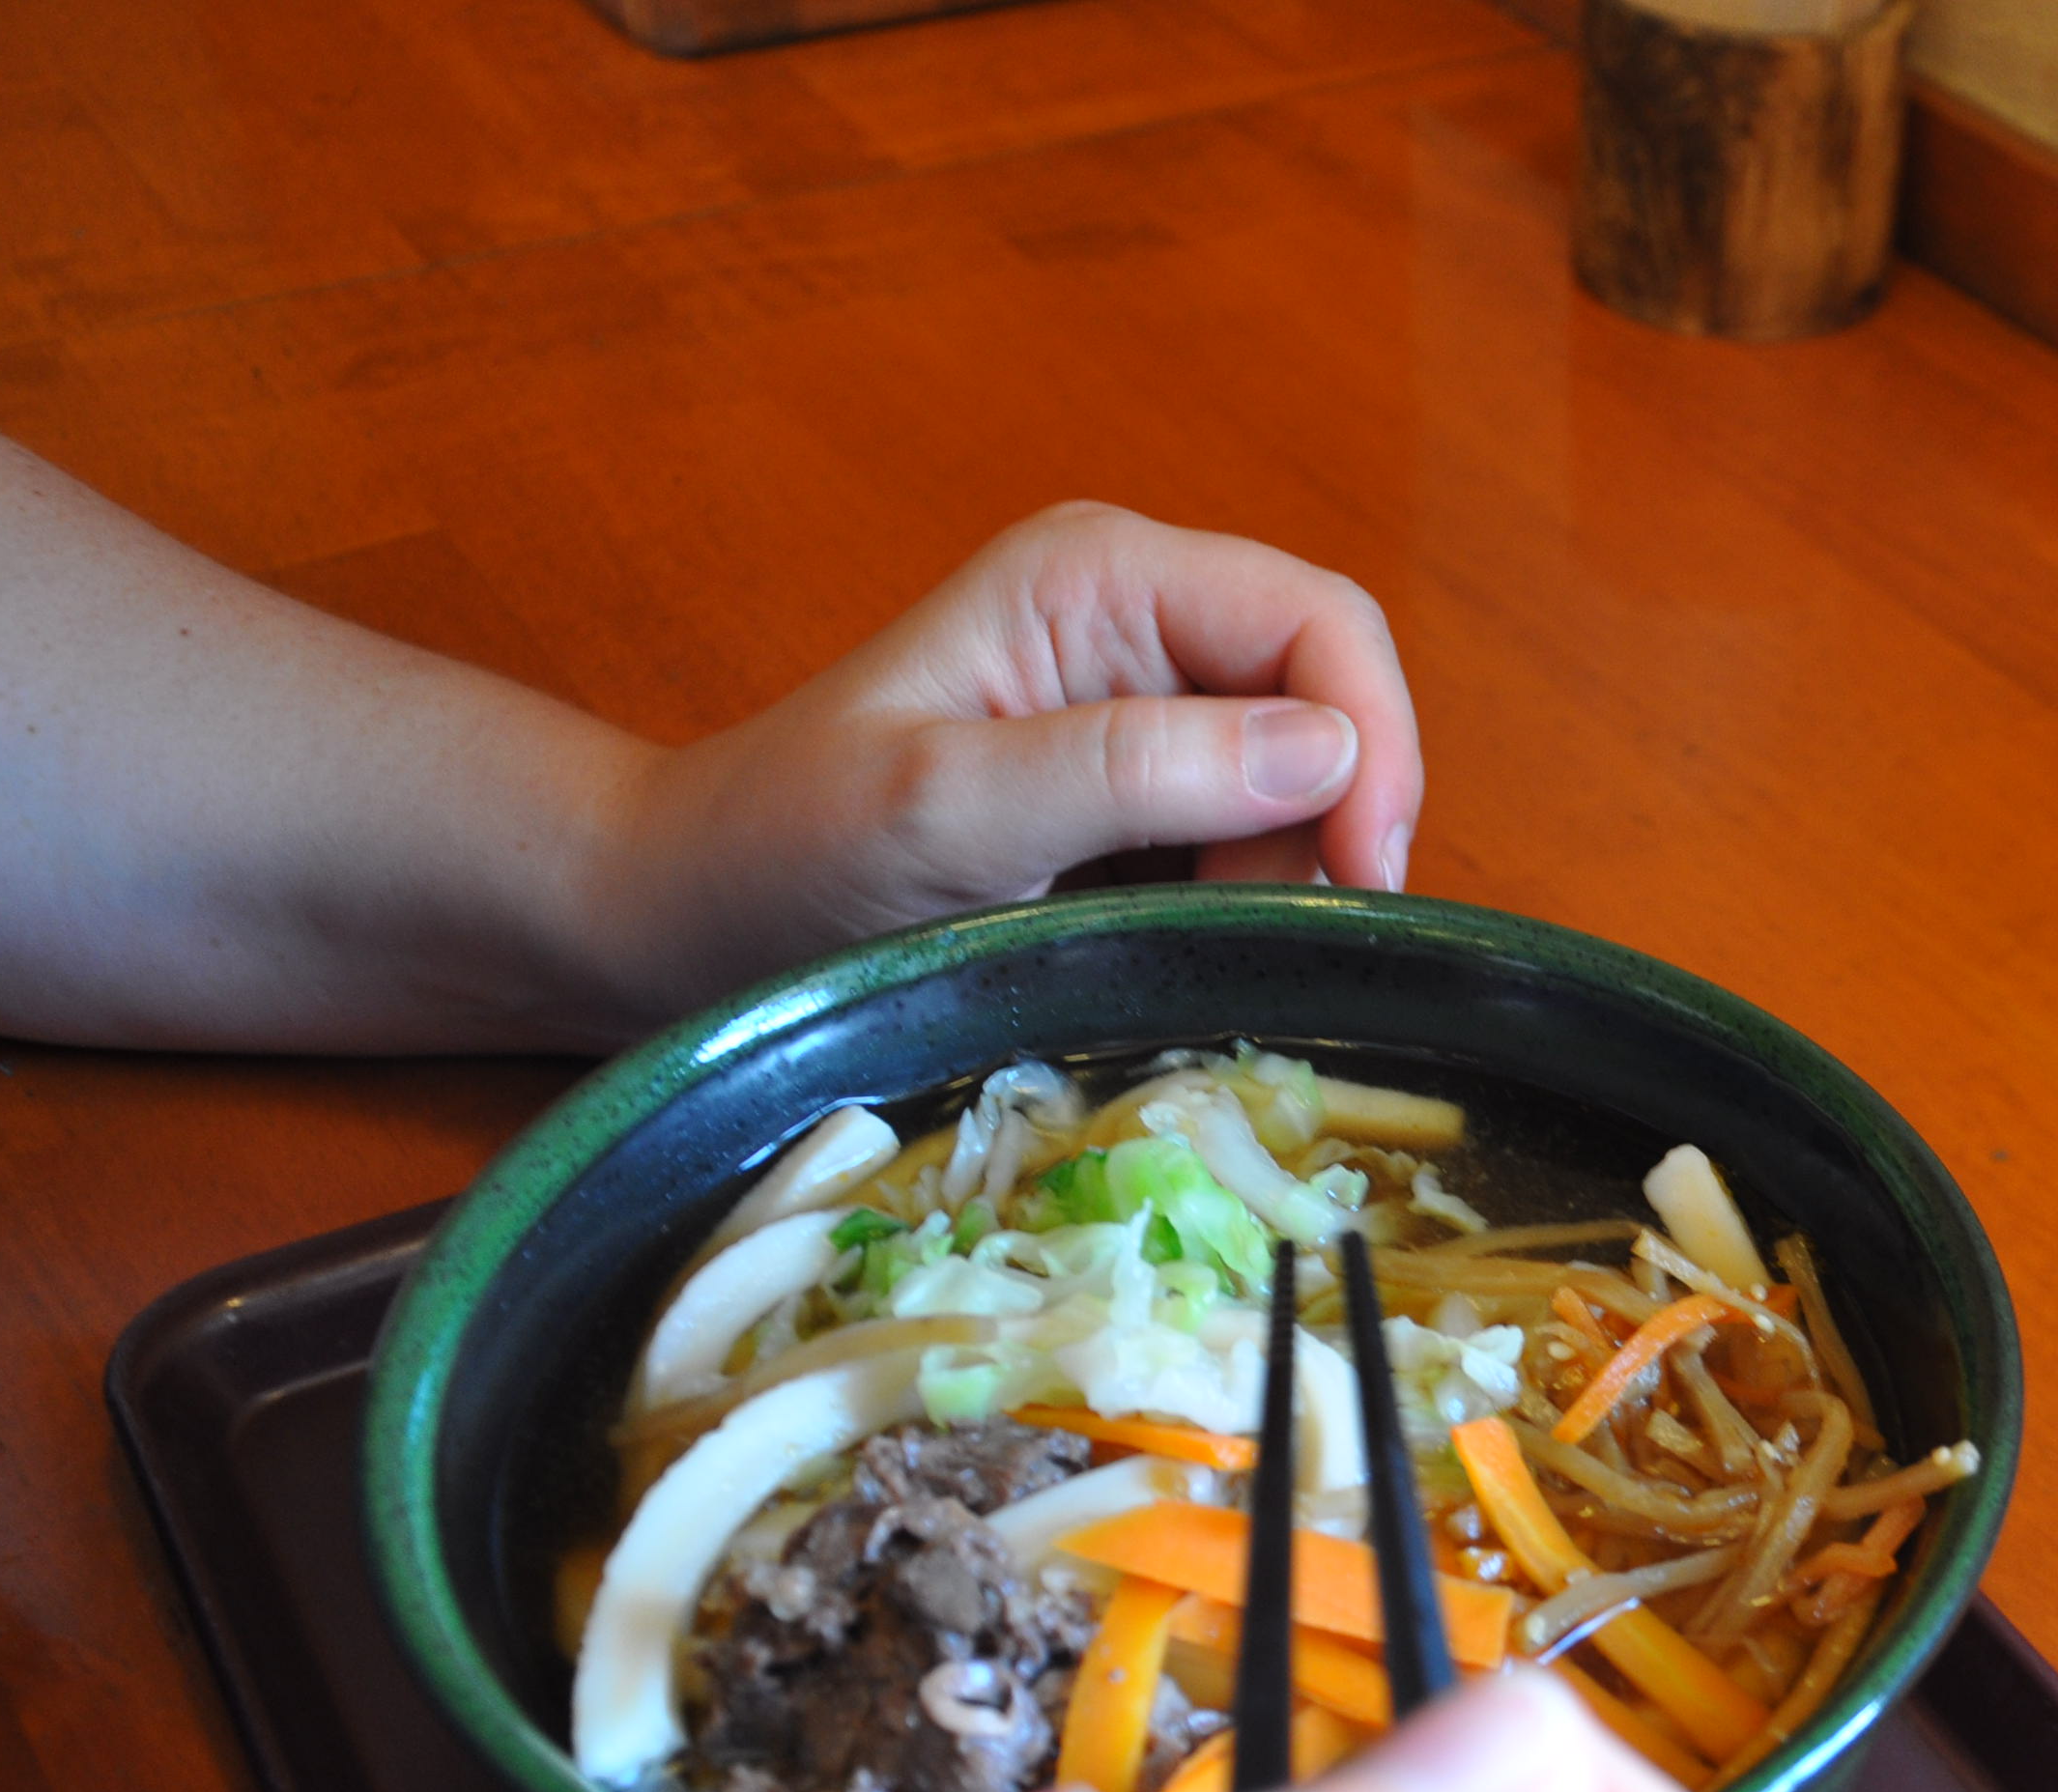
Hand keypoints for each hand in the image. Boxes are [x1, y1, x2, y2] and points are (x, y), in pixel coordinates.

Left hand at [575, 502, 1431, 1032]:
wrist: (685, 917)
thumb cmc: (782, 851)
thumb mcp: (946, 810)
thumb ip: (1131, 770)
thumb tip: (1324, 754)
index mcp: (1100, 576)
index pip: (1321, 622)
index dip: (1373, 742)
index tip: (1360, 879)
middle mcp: (1141, 623)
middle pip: (1335, 699)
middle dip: (1336, 819)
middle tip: (1271, 938)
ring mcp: (1145, 710)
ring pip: (1311, 782)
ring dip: (1289, 876)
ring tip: (1182, 947)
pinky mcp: (1141, 796)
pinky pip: (1259, 840)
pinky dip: (1250, 906)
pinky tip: (1172, 950)